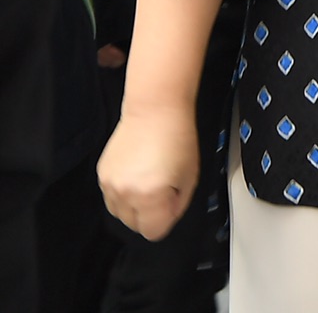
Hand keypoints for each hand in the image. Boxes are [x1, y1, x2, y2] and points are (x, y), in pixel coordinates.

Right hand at [96, 100, 198, 241]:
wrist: (154, 112)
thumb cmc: (178, 140)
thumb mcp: (190, 177)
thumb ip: (178, 205)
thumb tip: (166, 218)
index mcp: (150, 196)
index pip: (153, 232)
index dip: (166, 220)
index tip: (171, 203)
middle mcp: (125, 194)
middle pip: (134, 226)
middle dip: (149, 215)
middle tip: (162, 190)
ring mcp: (109, 185)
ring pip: (120, 214)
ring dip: (134, 206)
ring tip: (148, 181)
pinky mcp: (101, 175)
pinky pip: (111, 198)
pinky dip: (123, 194)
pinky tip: (137, 174)